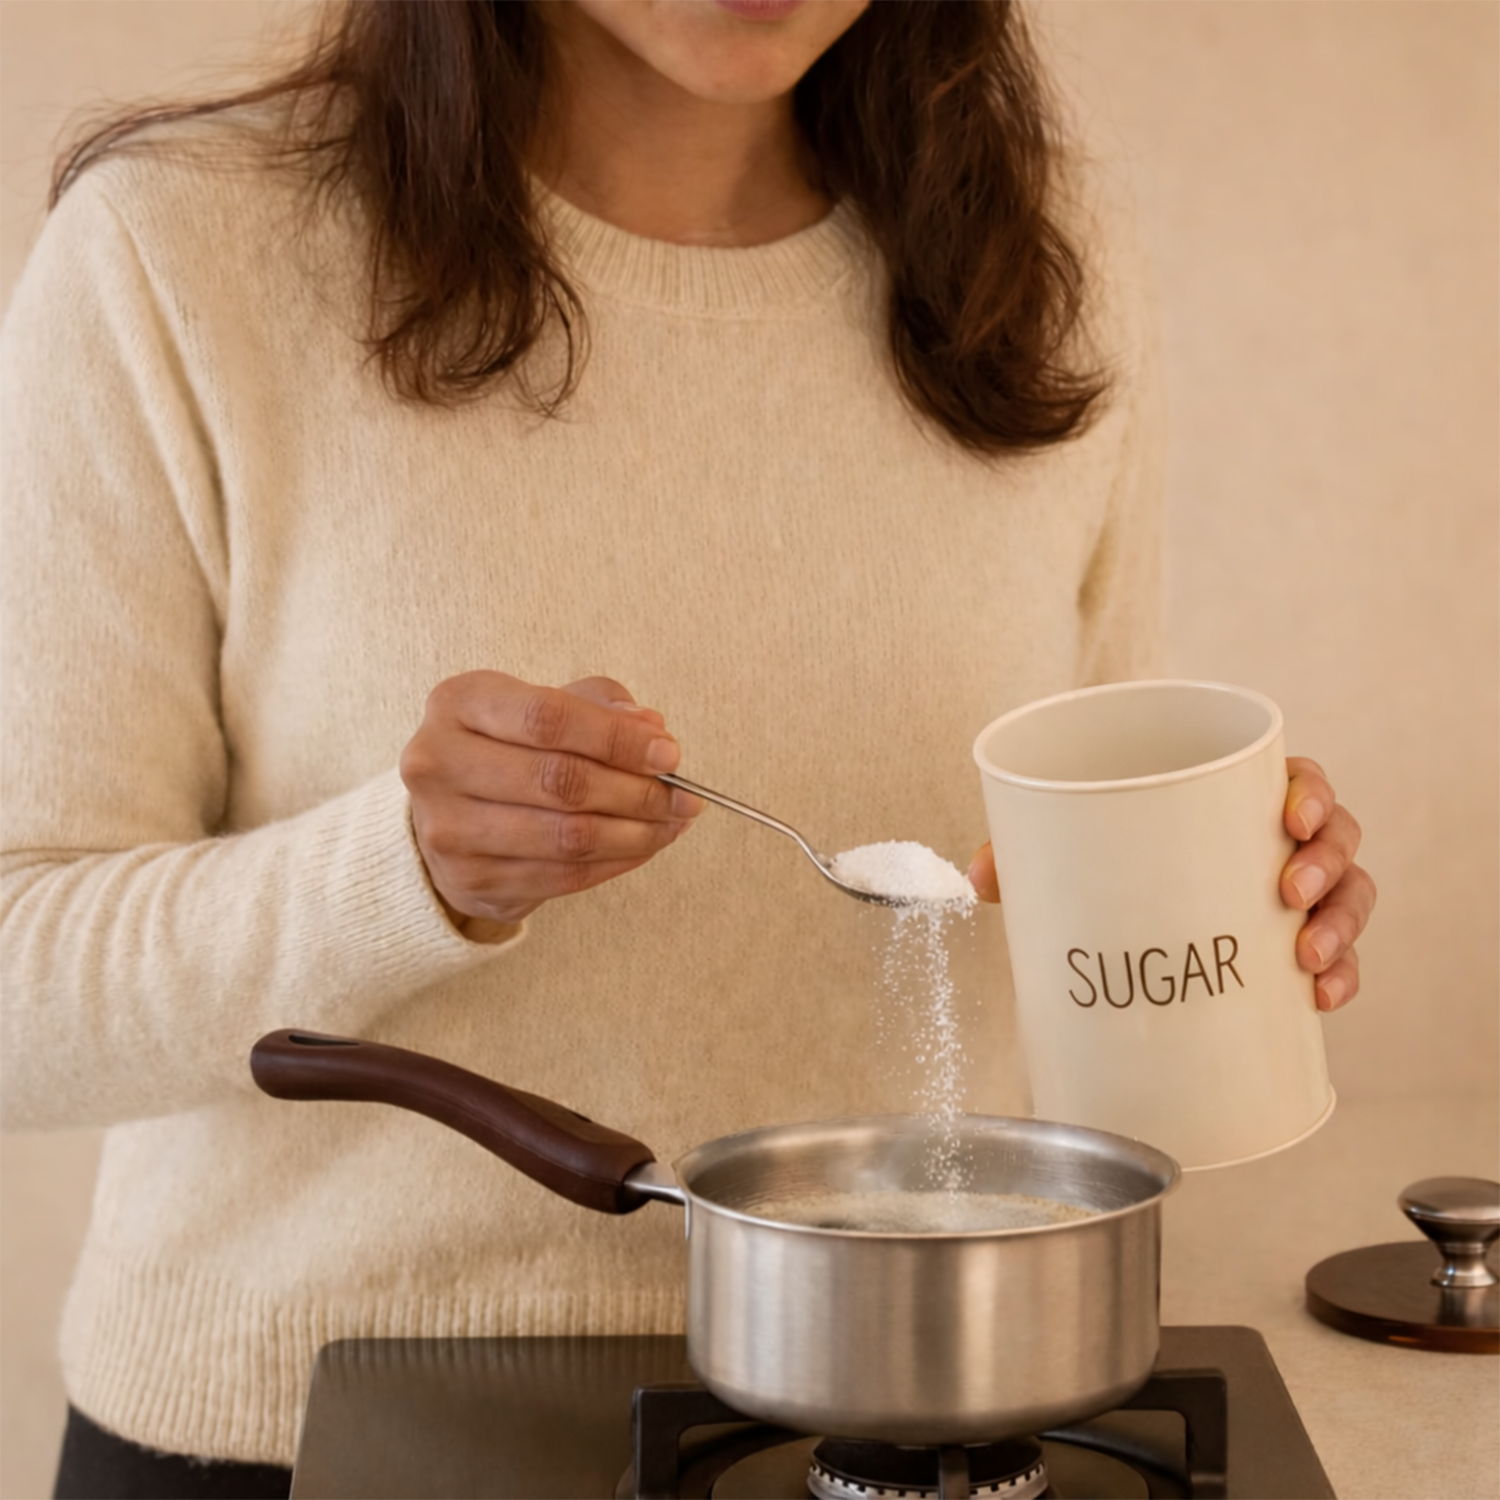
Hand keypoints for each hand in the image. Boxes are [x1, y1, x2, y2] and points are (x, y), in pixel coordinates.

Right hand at [400, 672, 702, 930]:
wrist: (447, 814)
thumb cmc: (508, 748)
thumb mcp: (544, 705)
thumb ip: (598, 706)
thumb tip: (650, 727)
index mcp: (459, 702)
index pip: (548, 717)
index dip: (617, 738)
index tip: (669, 754)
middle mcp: (438, 762)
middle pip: (560, 781)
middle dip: (637, 791)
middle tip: (684, 797)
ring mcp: (448, 828)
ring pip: (567, 836)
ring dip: (636, 833)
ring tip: (672, 823)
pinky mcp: (470, 879)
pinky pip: (564, 876)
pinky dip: (617, 862)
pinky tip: (644, 846)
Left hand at [965, 755, 1375, 1012]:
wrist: (1121, 921)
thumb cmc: (1107, 859)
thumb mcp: (1067, 849)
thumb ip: (1023, 852)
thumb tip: (973, 878)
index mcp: (1233, 796)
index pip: (1296, 776)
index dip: (1309, 790)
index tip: (1291, 813)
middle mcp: (1277, 840)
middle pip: (1336, 835)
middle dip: (1326, 863)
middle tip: (1290, 892)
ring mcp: (1295, 894)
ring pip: (1349, 895)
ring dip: (1339, 925)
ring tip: (1304, 958)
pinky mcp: (1294, 948)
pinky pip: (1340, 959)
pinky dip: (1341, 978)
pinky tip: (1319, 998)